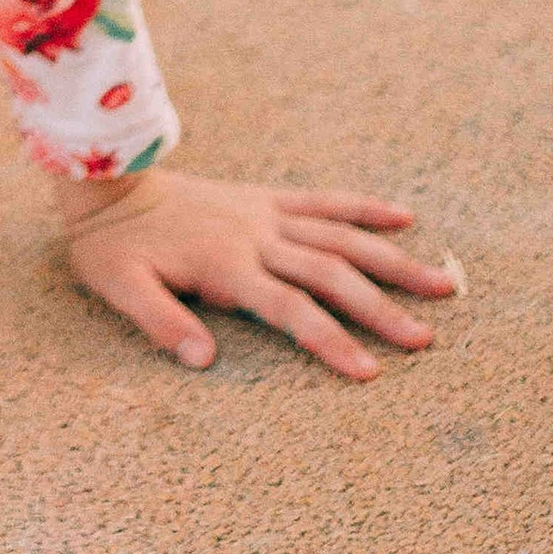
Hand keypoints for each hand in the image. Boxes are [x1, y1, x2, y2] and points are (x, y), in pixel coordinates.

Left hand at [57, 169, 460, 381]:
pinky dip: (363, 206)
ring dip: (392, 258)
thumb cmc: (112, 246)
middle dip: (380, 308)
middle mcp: (256, 238)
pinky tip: (404, 215)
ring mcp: (266, 214)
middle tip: (427, 338)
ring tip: (443, 282)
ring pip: (341, 236)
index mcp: (226, 265)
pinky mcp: (266, 199)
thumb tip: (204, 360)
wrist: (109, 181)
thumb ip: (162, 322)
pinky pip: (322, 200)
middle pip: (331, 273)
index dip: (329, 341)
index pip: (290, 310)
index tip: (369, 372)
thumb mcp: (121, 288)